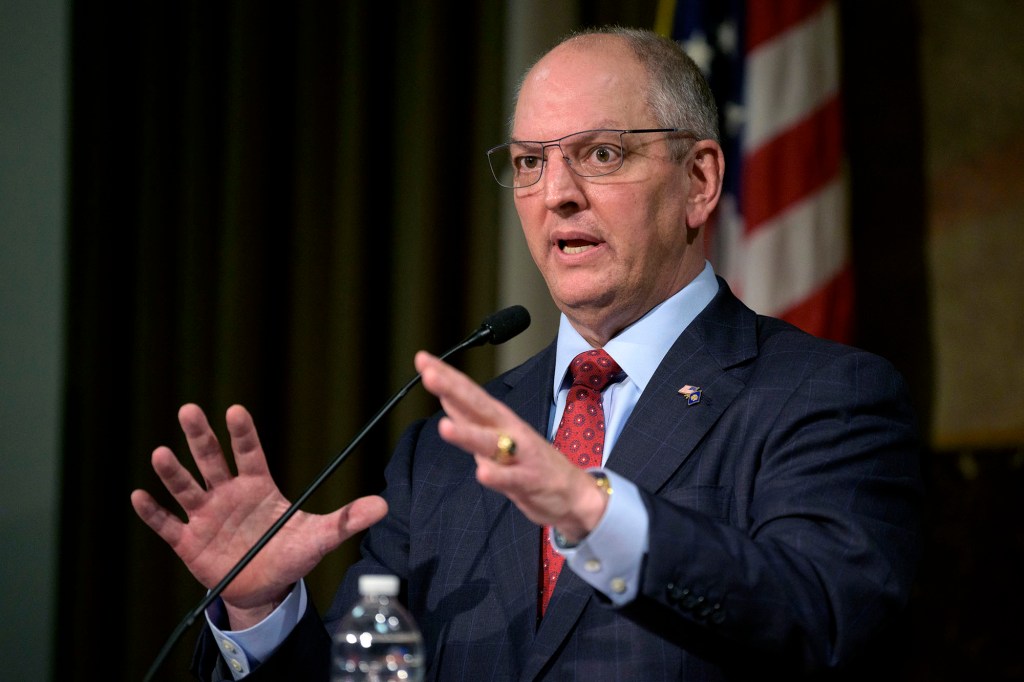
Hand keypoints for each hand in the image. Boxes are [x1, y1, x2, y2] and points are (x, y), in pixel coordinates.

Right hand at [130, 403, 387, 628]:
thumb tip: (384, 505)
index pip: (250, 454)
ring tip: (161, 452)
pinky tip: (139, 496)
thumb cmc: (290, 554)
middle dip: (201, 437)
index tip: (234, 411)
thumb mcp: (320, 538)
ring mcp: (206, 516)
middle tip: (189, 410)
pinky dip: (153, 512)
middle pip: (212, 461)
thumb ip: (346, 519)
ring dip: (173, 472)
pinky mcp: (189, 542)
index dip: (243, 434)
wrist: (264, 589)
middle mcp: (228, 494)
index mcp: (259, 487)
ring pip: (187, 488)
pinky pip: (168, 524)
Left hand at [414, 351, 606, 541]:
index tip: (422, 359)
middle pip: (477, 407)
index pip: (468, 393)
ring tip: (444, 427)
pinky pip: (511, 478)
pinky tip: (482, 473)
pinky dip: (497, 475)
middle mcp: (507, 431)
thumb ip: (471, 420)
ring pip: (489, 443)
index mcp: (498, 419)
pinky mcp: (529, 481)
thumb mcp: (496, 436)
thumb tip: (444, 397)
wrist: (572, 493)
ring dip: (467, 434)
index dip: (446, 376)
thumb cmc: (529, 462)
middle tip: (429, 374)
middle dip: (452, 389)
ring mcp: (520, 455)